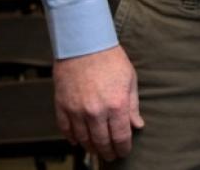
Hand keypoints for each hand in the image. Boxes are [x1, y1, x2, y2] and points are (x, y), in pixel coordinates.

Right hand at [53, 45, 144, 160]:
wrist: (84, 43)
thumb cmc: (110, 58)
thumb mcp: (130, 80)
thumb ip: (133, 105)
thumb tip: (137, 125)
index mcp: (116, 104)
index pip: (120, 137)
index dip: (123, 148)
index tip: (124, 151)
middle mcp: (96, 111)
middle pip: (102, 142)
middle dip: (108, 152)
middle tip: (111, 155)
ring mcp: (77, 110)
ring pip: (83, 139)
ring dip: (91, 148)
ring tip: (96, 149)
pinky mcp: (62, 106)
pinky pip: (66, 130)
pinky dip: (72, 138)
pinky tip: (78, 141)